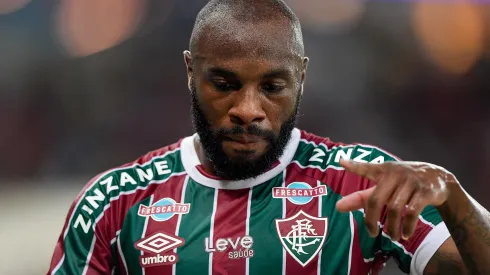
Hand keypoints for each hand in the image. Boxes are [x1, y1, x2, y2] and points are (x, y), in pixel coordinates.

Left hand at [336, 159, 455, 240]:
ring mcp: (411, 182)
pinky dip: (407, 227)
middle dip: (370, 220)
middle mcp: (395, 174)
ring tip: (392, 237)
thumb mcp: (383, 186)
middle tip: (371, 234)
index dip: (354, 166)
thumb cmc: (403, 183)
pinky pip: (412, 212)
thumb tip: (337, 207)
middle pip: (375, 200)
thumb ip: (361, 197)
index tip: (342, 162)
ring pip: (394, 209)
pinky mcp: (425, 192)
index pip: (366, 168)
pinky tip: (405, 235)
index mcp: (383, 170)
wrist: (439, 178)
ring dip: (392, 227)